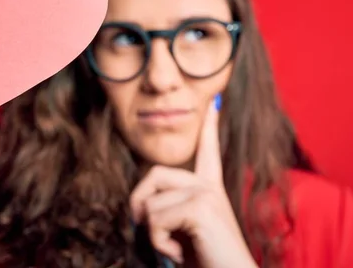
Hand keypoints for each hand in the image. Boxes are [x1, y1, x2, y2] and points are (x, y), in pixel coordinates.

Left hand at [130, 97, 256, 267]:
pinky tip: (180, 253)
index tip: (214, 101)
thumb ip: (169, 212)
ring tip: (178, 249)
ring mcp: (206, 193)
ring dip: (154, 235)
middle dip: (138, 203)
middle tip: (148, 231)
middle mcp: (209, 187)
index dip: (210, 126)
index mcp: (209, 191)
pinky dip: (159, 244)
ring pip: (150, 204)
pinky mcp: (200, 206)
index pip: (207, 151)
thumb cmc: (207, 262)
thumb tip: (141, 207)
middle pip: (154, 174)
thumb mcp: (183, 233)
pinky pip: (155, 220)